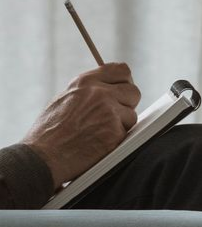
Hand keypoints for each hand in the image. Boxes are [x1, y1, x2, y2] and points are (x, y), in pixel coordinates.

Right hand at [21, 63, 140, 185]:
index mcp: (85, 83)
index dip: (125, 81)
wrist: (43, 156)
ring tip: (99, 132)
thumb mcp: (64, 100)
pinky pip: (127, 132)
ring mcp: (109, 112)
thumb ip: (88, 92)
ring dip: (121, 124)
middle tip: (116, 114)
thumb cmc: (49, 132)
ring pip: (132, 114)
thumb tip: (107, 89)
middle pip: (133, 91)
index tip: (123, 89)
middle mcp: (99, 93)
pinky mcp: (115, 132)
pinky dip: (117, 139)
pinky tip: (99, 143)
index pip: (121, 70)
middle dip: (128, 103)